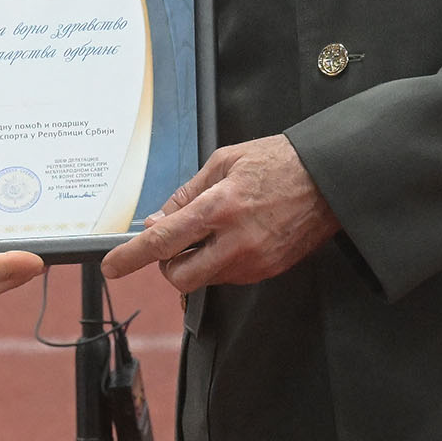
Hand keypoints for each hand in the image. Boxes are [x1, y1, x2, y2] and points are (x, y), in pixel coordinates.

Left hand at [100, 135, 339, 292]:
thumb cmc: (277, 161)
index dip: (132, 257)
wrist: (329, 178)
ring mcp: (255, 261)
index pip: (164, 241)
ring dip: (196, 262)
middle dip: (168, 265)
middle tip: (173, 243)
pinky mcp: (270, 271)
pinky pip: (231, 277)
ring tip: (213, 231)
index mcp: (219, 207)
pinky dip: (221, 262)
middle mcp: (235, 241)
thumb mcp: (224, 161)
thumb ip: (186, 194)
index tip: (112, 267)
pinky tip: (234, 237)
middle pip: (180, 276)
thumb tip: (158, 221)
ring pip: (205, 279)